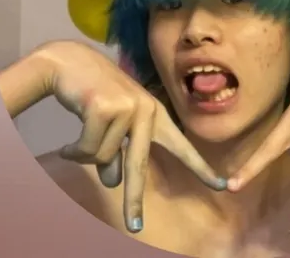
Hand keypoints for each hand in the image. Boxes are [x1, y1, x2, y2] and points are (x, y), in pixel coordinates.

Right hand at [35, 41, 225, 232]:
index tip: (220, 185)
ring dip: (86, 152)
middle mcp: (147, 110)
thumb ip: (118, 153)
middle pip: (139, 165)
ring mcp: (127, 107)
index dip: (200, 167)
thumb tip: (114, 182)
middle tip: (135, 227)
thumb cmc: (95, 94)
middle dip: (134, 199)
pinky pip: (86, 149)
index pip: (181, 144)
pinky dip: (73, 149)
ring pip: (103, 157)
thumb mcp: (114, 124)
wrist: (70, 62)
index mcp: (155, 113)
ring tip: (80, 134)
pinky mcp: (105, 107)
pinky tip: (69, 137)